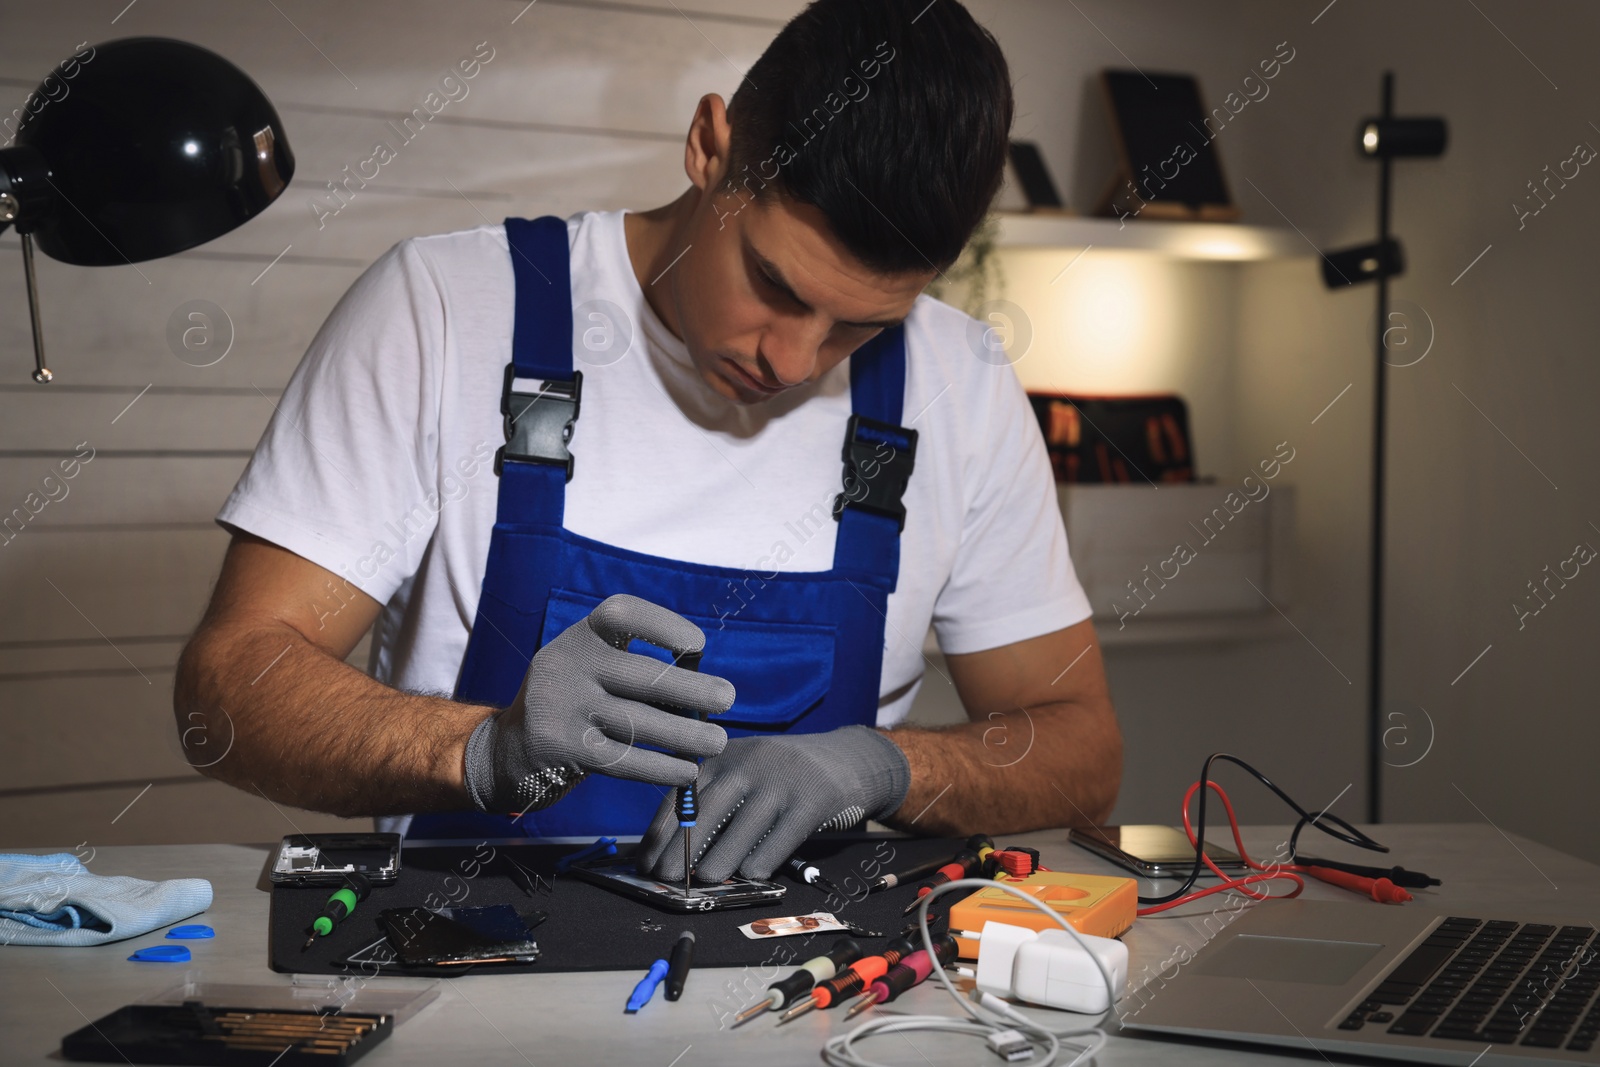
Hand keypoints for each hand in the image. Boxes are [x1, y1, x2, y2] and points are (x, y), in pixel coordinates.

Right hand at [463, 593, 733, 814]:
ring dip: (688, 735)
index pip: (622, 614)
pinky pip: (626, 759)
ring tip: (717, 742)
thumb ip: (635, 668)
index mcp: (579, 636)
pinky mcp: (564, 750)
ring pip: (640, 722)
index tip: (698, 646)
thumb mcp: (591, 668)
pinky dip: (663, 767)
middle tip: (727, 698)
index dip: (665, 624)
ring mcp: (562, 708)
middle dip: (693, 690)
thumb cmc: (575, 701)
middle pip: (643, 676)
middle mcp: (566, 664)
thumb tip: (703, 686)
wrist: (510, 749)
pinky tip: (687, 771)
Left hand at [636, 725, 910, 881]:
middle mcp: (748, 763)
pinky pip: (779, 840)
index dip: (660, 833)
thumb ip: (715, 800)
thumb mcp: (747, 773)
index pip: (681, 796)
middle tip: (665, 880)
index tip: (646, 863)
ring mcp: (781, 781)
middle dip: (680, 850)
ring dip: (718, 862)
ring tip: (704, 883)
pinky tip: (750, 878)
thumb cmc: (785, 776)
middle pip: (705, 812)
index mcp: (724, 756)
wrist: (849, 759)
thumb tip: (673, 851)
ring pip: (740, 830)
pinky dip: (761, 862)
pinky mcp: (812, 801)